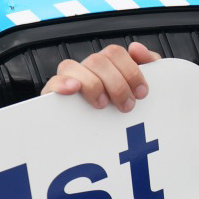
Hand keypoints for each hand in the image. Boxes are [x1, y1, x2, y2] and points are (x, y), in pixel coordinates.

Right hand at [38, 42, 161, 111]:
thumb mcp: (139, 93)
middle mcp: (86, 70)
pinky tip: (74, 89)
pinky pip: (51, 83)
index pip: (115, 53)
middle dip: (116, 84)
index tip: (141, 93)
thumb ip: (148, 66)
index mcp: (106, 66)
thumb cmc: (122, 116)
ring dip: (92, 85)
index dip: (130, 70)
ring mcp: (68, 82)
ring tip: (103, 105)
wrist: (106, 149)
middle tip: (126, 106)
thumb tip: (136, 48)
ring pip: (72, 66)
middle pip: (97, 60)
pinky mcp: (52, 99)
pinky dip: (62, 84)